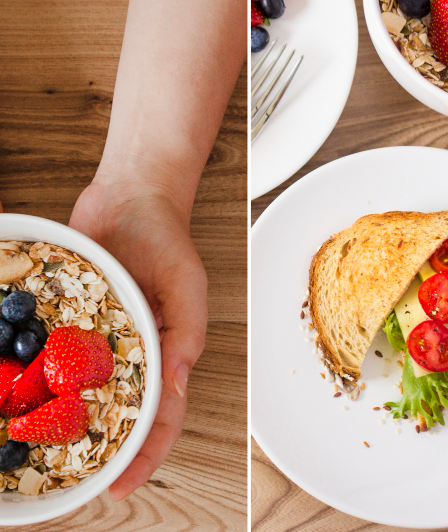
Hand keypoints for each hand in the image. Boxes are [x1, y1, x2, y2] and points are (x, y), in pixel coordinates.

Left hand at [69, 180, 206, 500]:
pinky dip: (40, 383)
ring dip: (68, 427)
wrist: (128, 198)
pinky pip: (53, 359)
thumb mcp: (188, 283)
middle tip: (78, 486)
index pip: (162, 417)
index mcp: (166, 354)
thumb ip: (188, 331)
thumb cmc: (167, 239)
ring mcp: (99, 343)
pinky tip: (21, 399)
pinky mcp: (69, 324)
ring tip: (43, 457)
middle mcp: (132, 355)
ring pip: (83, 396)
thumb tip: (177, 381)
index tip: (122, 486)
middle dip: (103, 454)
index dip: (145, 455)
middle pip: (119, 417)